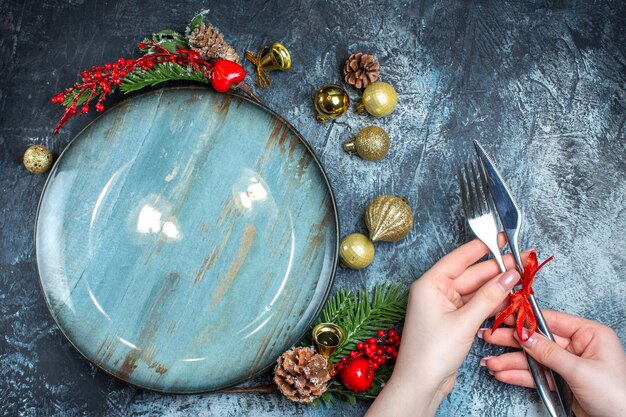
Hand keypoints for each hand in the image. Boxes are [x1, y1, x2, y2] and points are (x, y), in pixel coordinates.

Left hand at [366, 238, 520, 416]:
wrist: (421, 383)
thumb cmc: (432, 352)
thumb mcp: (464, 321)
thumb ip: (489, 297)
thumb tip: (509, 276)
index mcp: (430, 284)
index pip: (459, 258)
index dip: (482, 247)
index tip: (501, 237)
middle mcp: (435, 292)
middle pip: (471, 274)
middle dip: (497, 268)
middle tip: (523, 260)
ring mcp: (444, 307)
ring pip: (475, 290)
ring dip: (497, 286)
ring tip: (522, 278)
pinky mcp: (452, 321)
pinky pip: (475, 305)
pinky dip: (491, 303)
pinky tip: (510, 298)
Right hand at [479, 310, 625, 416]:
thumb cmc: (618, 396)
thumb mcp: (581, 371)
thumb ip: (550, 352)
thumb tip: (525, 336)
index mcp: (590, 334)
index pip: (550, 320)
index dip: (525, 319)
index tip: (503, 316)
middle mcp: (579, 346)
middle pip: (538, 339)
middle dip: (512, 341)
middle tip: (488, 337)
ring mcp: (569, 364)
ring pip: (534, 359)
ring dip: (511, 362)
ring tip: (490, 363)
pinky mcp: (563, 382)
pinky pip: (537, 375)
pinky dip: (520, 376)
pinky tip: (503, 374)